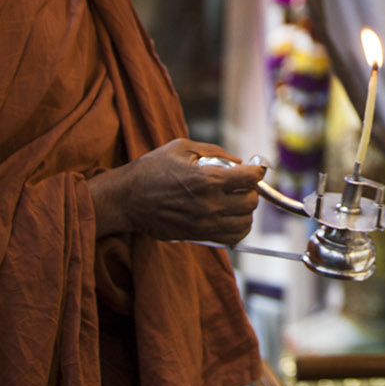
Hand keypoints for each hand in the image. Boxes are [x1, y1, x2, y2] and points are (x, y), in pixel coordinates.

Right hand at [90, 139, 262, 244]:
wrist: (127, 198)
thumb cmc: (152, 169)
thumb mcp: (182, 147)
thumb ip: (215, 152)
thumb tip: (239, 161)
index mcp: (207, 179)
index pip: (250, 178)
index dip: (257, 170)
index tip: (256, 168)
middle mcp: (209, 204)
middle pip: (251, 202)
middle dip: (250, 190)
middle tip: (240, 183)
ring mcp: (205, 224)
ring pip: (245, 222)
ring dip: (245, 210)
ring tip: (234, 200)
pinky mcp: (199, 236)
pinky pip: (232, 238)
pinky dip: (238, 228)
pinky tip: (229, 216)